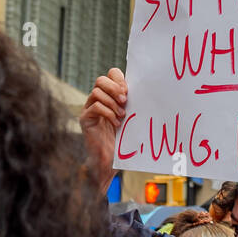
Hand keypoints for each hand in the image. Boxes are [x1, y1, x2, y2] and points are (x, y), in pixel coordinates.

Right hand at [81, 68, 127, 193]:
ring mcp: (89, 109)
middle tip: (125, 101)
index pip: (111, 74)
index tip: (129, 91)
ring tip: (122, 116)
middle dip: (115, 88)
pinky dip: (108, 113)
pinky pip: (94, 107)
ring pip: (96, 92)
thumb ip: (134, 105)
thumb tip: (151, 91)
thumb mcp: (132, 119)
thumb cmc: (123, 141)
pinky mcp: (85, 119)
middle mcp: (97, 100)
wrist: (110, 162)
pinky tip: (116, 124)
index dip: (119, 79)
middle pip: (101, 79)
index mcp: (110, 96)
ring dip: (112, 102)